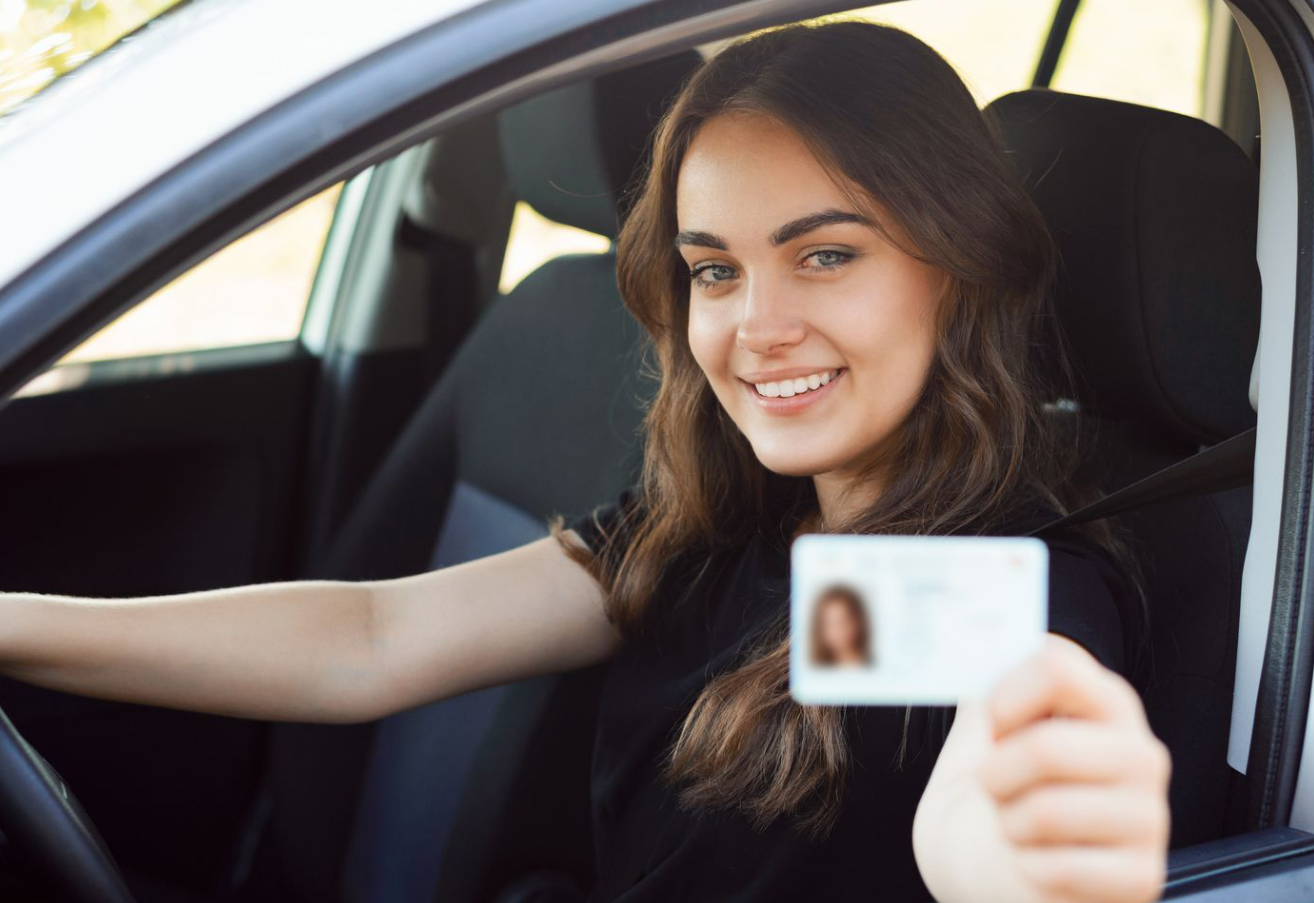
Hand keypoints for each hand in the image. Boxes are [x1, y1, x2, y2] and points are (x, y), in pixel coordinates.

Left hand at [979, 635, 1170, 902]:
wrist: (995, 877)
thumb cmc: (995, 801)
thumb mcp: (980, 733)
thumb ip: (985, 684)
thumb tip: (976, 641)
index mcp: (1106, 703)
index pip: (1058, 667)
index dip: (1006, 696)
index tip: (993, 724)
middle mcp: (1139, 754)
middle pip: (1046, 747)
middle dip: (996, 776)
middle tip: (995, 788)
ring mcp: (1148, 818)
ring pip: (1049, 811)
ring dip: (1010, 825)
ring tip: (1018, 826)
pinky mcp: (1142, 877)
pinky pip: (1060, 868)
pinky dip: (1028, 868)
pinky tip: (1038, 864)